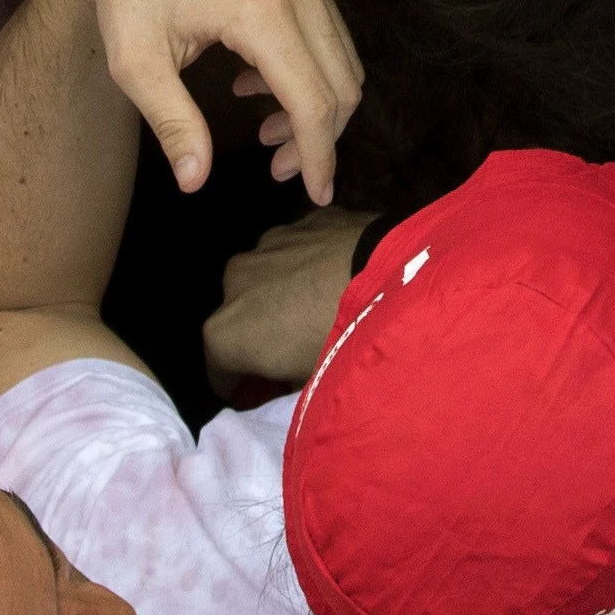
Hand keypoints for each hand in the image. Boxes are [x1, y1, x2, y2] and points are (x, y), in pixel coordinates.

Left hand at [55, 0, 362, 202]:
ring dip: (317, 106)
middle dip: (321, 138)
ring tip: (266, 133)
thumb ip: (172, 123)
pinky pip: (328, 32)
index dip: (319, 155)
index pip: (313, 100)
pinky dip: (310, 71)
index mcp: (261, 11)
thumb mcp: (135, 61)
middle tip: (278, 169)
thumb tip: (194, 182)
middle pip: (342, 83)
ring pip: (342, 59)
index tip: (315, 194)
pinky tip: (255, 85)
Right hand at [200, 208, 372, 397]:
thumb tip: (286, 377)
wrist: (393, 280)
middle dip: (260, 335)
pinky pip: (301, 249)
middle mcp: (234, 282)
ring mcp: (268, 244)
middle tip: (296, 350)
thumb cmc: (343, 344)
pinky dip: (313, 262)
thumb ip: (285, 383)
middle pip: (240, 318)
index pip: (222, 375)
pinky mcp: (306, 220)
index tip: (268, 395)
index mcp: (224, 332)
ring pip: (268, 276)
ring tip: (321, 305)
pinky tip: (341, 273)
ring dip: (283, 292)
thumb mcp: (308, 384)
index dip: (245, 390)